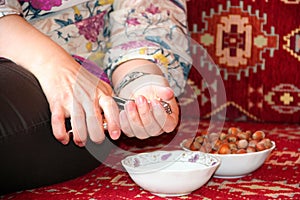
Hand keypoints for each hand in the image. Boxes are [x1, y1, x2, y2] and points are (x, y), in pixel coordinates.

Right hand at [0, 15, 120, 145]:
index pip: (110, 108)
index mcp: (99, 93)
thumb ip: (107, 98)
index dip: (114, 123)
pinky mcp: (56, 102)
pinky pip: (58, 122)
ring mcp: (71, 99)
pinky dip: (61, 133)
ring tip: (81, 141)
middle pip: (94, 120)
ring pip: (78, 124)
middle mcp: (87, 96)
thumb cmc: (79, 77)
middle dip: (96, 135)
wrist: (57, 64)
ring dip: (80, 137)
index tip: (115, 135)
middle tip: (97, 140)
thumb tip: (116, 116)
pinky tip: (64, 138)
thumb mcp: (99, 85)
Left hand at [118, 79, 178, 138]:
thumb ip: (164, 92)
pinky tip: (123, 111)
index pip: (168, 124)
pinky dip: (124, 121)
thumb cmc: (153, 95)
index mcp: (169, 121)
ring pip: (139, 131)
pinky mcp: (133, 132)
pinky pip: (128, 131)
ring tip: (130, 103)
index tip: (154, 101)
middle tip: (140, 98)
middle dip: (144, 112)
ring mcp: (145, 132)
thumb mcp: (160, 90)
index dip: (160, 114)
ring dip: (133, 116)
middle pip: (152, 128)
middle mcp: (158, 130)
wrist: (142, 95)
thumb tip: (168, 93)